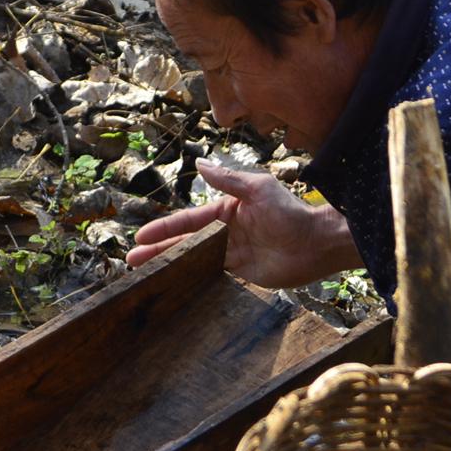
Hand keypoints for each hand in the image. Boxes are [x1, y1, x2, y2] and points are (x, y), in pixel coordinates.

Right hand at [127, 160, 360, 288]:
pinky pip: (210, 277)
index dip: (164, 229)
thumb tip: (199, 164)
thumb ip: (228, 180)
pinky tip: (175, 287)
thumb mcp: (259, 189)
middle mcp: (225, 232)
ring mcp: (231, 254)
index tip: (141, 236)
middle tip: (132, 260)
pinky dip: (192, 281)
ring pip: (193, 261)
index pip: (188, 221)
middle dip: (158, 251)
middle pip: (185, 243)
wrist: (317, 244)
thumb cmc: (291, 212)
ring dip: (170, 267)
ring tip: (145, 276)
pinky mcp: (241, 273)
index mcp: (226, 210)